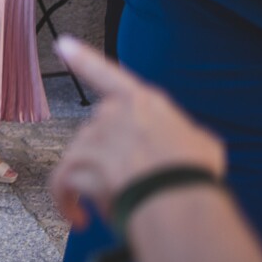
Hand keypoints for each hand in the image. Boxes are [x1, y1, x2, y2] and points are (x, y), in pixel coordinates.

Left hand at [50, 36, 224, 228]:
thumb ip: (177, 135)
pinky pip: (61, 182)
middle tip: (126, 187)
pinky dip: (65, 201)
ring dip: (90, 186)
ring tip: (113, 208)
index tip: (62, 44)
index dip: (83, 58)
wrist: (179, 199)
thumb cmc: (194, 174)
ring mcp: (95, 137)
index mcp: (144, 102)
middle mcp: (114, 113)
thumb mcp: (199, 143)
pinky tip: (78, 218)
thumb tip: (178, 143)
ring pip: (79, 160)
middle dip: (105, 162)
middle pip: (95, 134)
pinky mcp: (79, 163)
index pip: (107, 74)